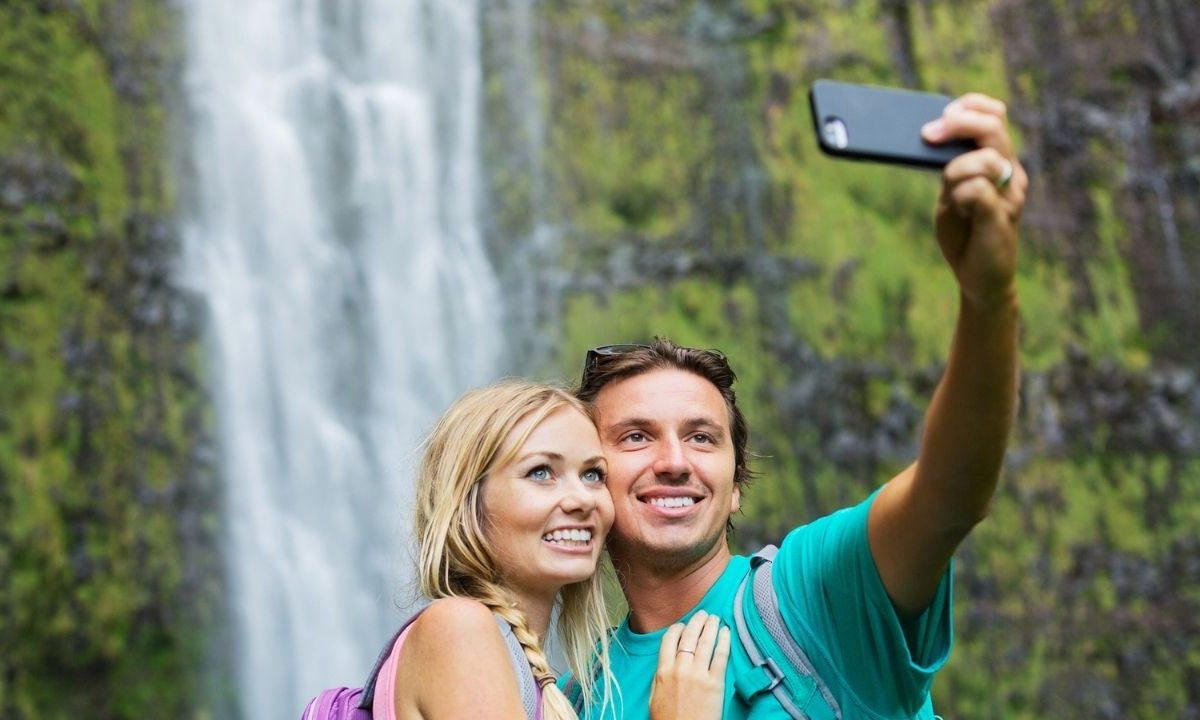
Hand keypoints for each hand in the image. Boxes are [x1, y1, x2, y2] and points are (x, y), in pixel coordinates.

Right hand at [649, 611, 730, 719]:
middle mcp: (681, 668)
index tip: (682, 625)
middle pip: (689, 636)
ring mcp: (699, 674)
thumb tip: (665, 664)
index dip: (677, 629)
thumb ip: (660, 678)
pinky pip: (720, 656)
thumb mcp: (654, 698)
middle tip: (703, 614)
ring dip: (711, 626)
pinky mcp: (715, 683)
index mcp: (663, 671)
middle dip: (696, 622)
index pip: (669, 640)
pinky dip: (724, 641)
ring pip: (705, 642)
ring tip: (715, 618)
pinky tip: (726, 633)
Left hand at [922, 93, 1026, 311]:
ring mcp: (1010, 194)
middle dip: (957, 124)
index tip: (940, 116)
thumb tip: (929, 136)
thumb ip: (948, 168)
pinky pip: (977, 189)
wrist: (978, 278)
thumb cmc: (964, 233)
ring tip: (951, 196)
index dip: (968, 107)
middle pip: (992, 127)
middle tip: (928, 135)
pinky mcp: (1001, 216)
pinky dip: (960, 196)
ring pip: (984, 159)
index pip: (994, 115)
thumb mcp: (950, 193)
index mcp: (999, 161)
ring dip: (955, 170)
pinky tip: (959, 210)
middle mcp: (1011, 173)